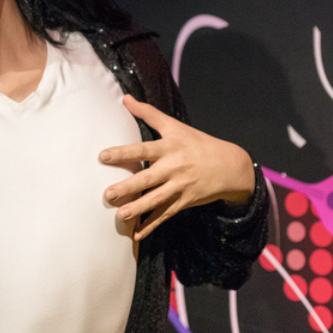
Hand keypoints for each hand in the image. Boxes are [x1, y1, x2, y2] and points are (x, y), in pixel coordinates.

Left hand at [99, 94, 255, 239]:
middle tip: (107, 194)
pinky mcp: (185, 202)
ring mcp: (180, 187)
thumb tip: (124, 97)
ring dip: (138, 209)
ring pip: (156, 200)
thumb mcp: (175, 126)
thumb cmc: (197, 143)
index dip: (123, 153)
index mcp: (170, 147)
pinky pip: (165, 215)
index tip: (102, 156)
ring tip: (119, 215)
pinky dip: (152, 225)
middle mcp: (174, 168)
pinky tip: (137, 234)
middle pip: (148, 179)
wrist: (231, 166)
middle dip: (127, 187)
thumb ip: (148, 113)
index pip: (142, 149)